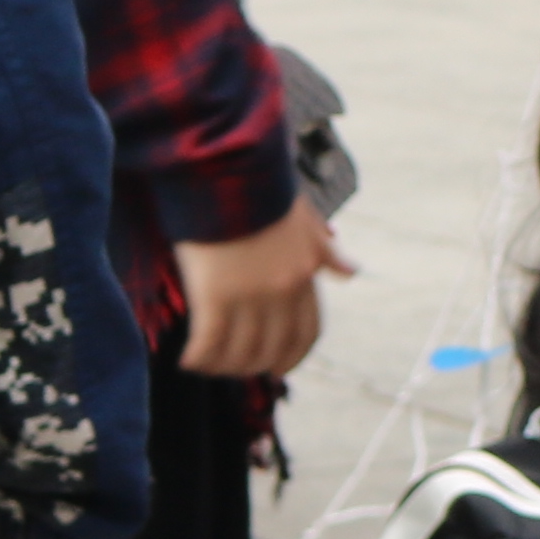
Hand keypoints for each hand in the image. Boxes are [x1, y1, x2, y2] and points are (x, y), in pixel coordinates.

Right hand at [177, 193, 345, 379]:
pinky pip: (209, 342)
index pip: (308, 330)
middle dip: (257, 366)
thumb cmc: (262, 186)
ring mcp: (249, 295)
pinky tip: (188, 361)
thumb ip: (324, 249)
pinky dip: (199, 357)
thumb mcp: (304, 217)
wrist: (228, 167)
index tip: (280, 367)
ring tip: (208, 365)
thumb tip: (351, 271)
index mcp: (304, 272)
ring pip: (241, 351)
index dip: (294, 355)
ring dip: (225, 366)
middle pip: (274, 347)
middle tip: (239, 371)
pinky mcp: (214, 295)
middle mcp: (282, 290)